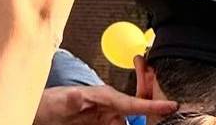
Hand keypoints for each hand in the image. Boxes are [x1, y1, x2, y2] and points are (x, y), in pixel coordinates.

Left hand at [34, 85, 178, 124]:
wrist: (42, 114)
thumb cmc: (49, 105)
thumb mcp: (59, 102)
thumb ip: (70, 99)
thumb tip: (76, 94)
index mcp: (104, 96)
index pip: (131, 102)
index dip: (152, 106)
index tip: (173, 105)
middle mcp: (110, 106)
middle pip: (136, 115)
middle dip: (149, 114)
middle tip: (165, 112)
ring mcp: (109, 117)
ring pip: (128, 124)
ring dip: (134, 123)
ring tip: (97, 120)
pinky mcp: (105, 124)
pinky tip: (122, 122)